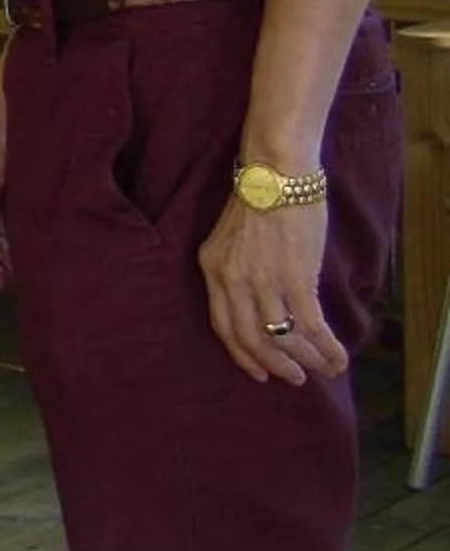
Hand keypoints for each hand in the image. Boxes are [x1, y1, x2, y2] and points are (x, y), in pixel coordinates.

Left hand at [196, 190, 340, 384]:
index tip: (258, 372)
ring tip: (324, 369)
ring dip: (307, 359)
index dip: (242, 354)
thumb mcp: (232, 239)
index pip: (223, 325)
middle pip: (250, 338)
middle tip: (295, 378)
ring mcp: (262, 280)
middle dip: (275, 364)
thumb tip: (265, 304)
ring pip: (283, 337)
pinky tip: (338, 357)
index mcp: (212, 268)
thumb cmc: (260, 200)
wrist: (276, 172)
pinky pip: (310, 325)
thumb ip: (240, 270)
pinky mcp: (294, 277)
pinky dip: (326, 346)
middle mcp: (232, 279)